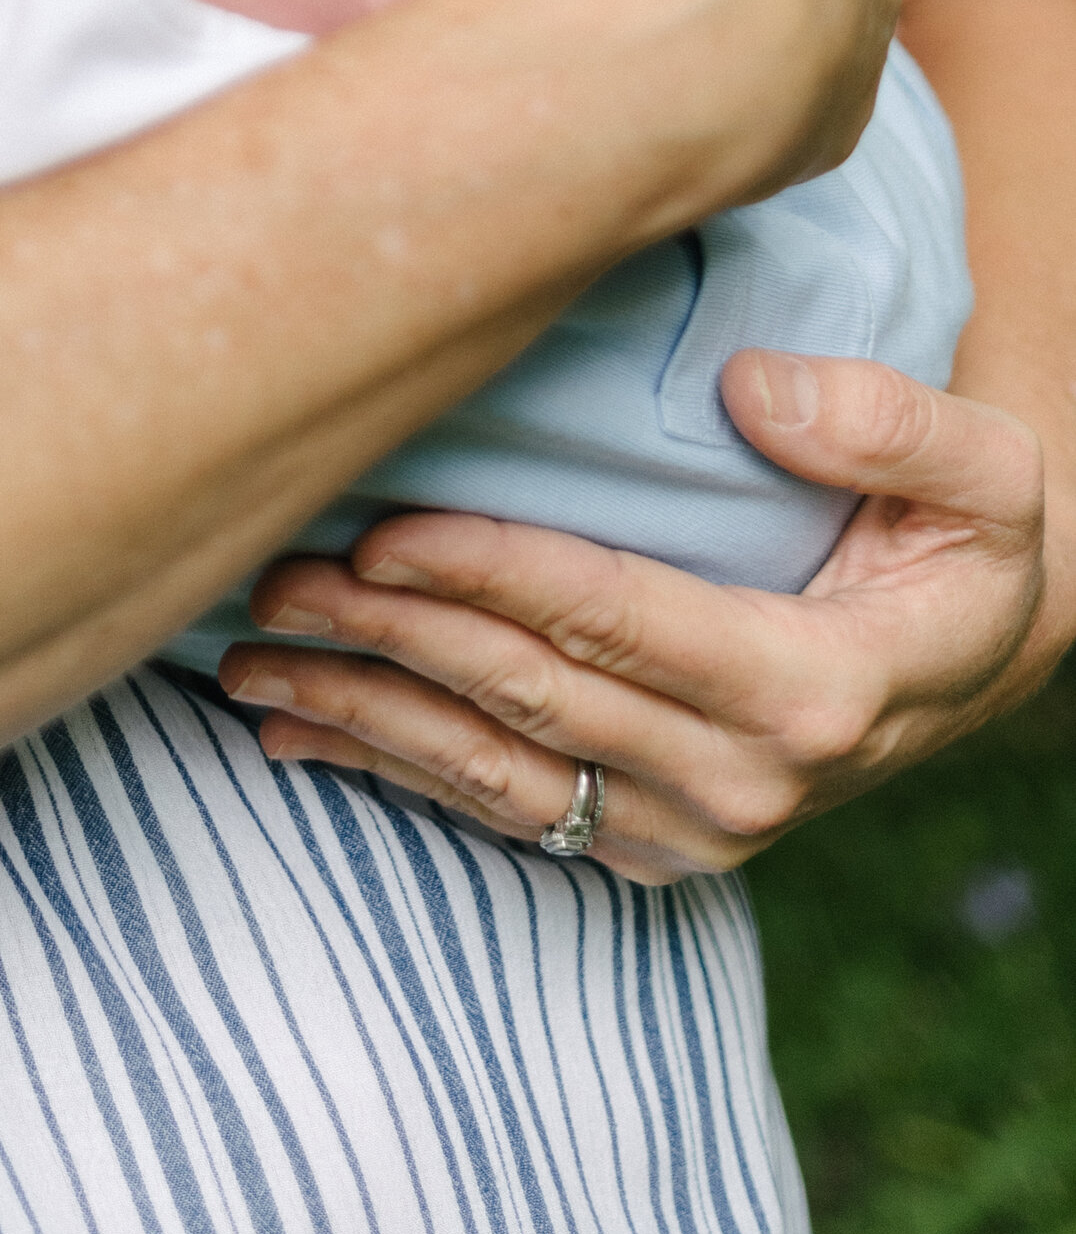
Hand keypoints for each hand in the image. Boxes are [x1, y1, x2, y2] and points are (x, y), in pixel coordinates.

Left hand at [220, 354, 1048, 881]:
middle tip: (268, 576)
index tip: (378, 530)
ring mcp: (688, 827)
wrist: (976, 659)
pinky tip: (294, 731)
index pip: (610, 618)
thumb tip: (754, 389)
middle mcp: (740, 780)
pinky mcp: (647, 845)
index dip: (487, 574)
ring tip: (246, 655)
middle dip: (384, 634)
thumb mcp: (986, 472)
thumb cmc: (964, 543)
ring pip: (488, 766)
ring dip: (358, 710)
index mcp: (808, 686)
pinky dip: (389, 768)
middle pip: (523, 692)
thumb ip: (890, 422)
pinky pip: (498, 808)